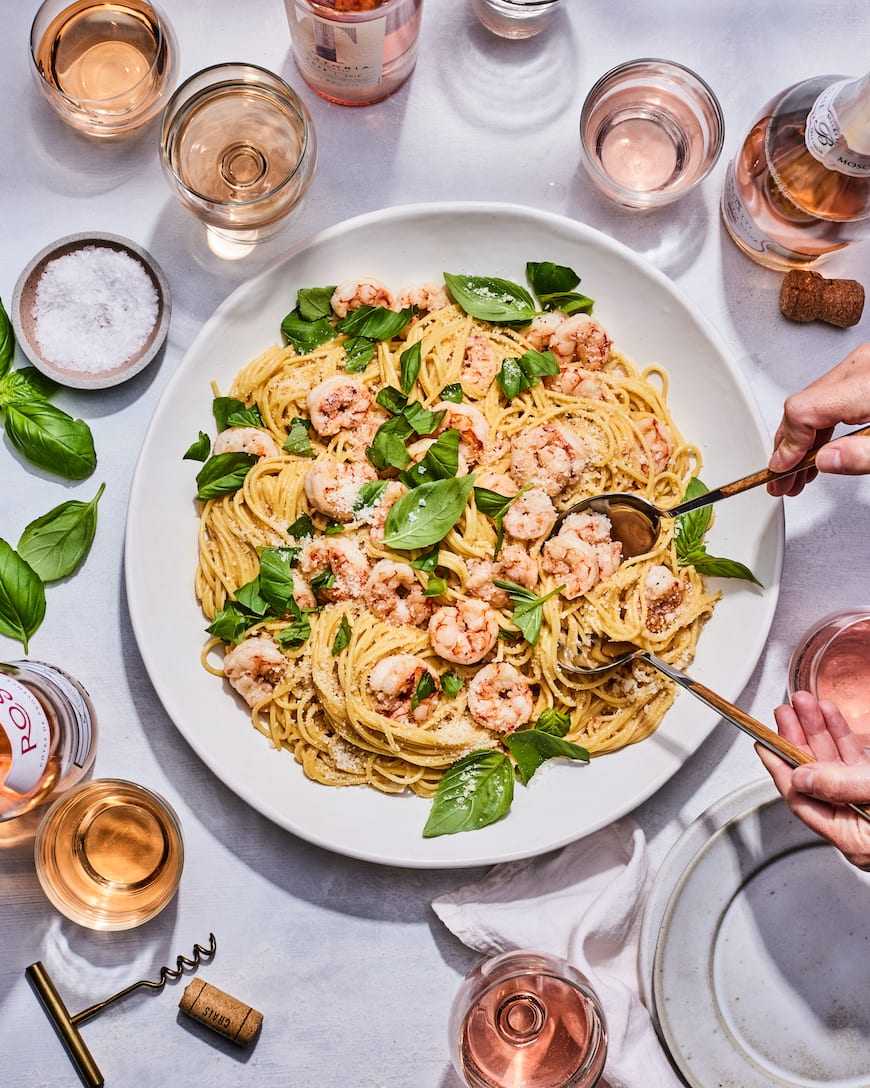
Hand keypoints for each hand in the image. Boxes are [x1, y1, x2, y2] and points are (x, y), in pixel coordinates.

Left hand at [756, 691, 869, 868]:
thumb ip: (840, 785)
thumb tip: (799, 779)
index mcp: (857, 840)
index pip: (802, 801)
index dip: (779, 767)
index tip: (762, 741)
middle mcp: (863, 826)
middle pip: (816, 779)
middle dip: (798, 739)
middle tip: (784, 710)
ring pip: (837, 766)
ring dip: (820, 731)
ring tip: (803, 703)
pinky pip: (859, 763)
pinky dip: (846, 737)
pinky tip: (832, 717)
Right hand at [767, 342, 869, 496]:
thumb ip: (862, 455)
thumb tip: (823, 461)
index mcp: (864, 384)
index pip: (802, 411)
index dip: (787, 445)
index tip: (782, 471)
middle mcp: (859, 368)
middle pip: (801, 406)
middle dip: (787, 448)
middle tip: (782, 481)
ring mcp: (861, 367)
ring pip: (812, 403)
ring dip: (800, 439)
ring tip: (797, 473)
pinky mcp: (864, 372)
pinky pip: (829, 398)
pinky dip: (818, 425)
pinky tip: (815, 450)